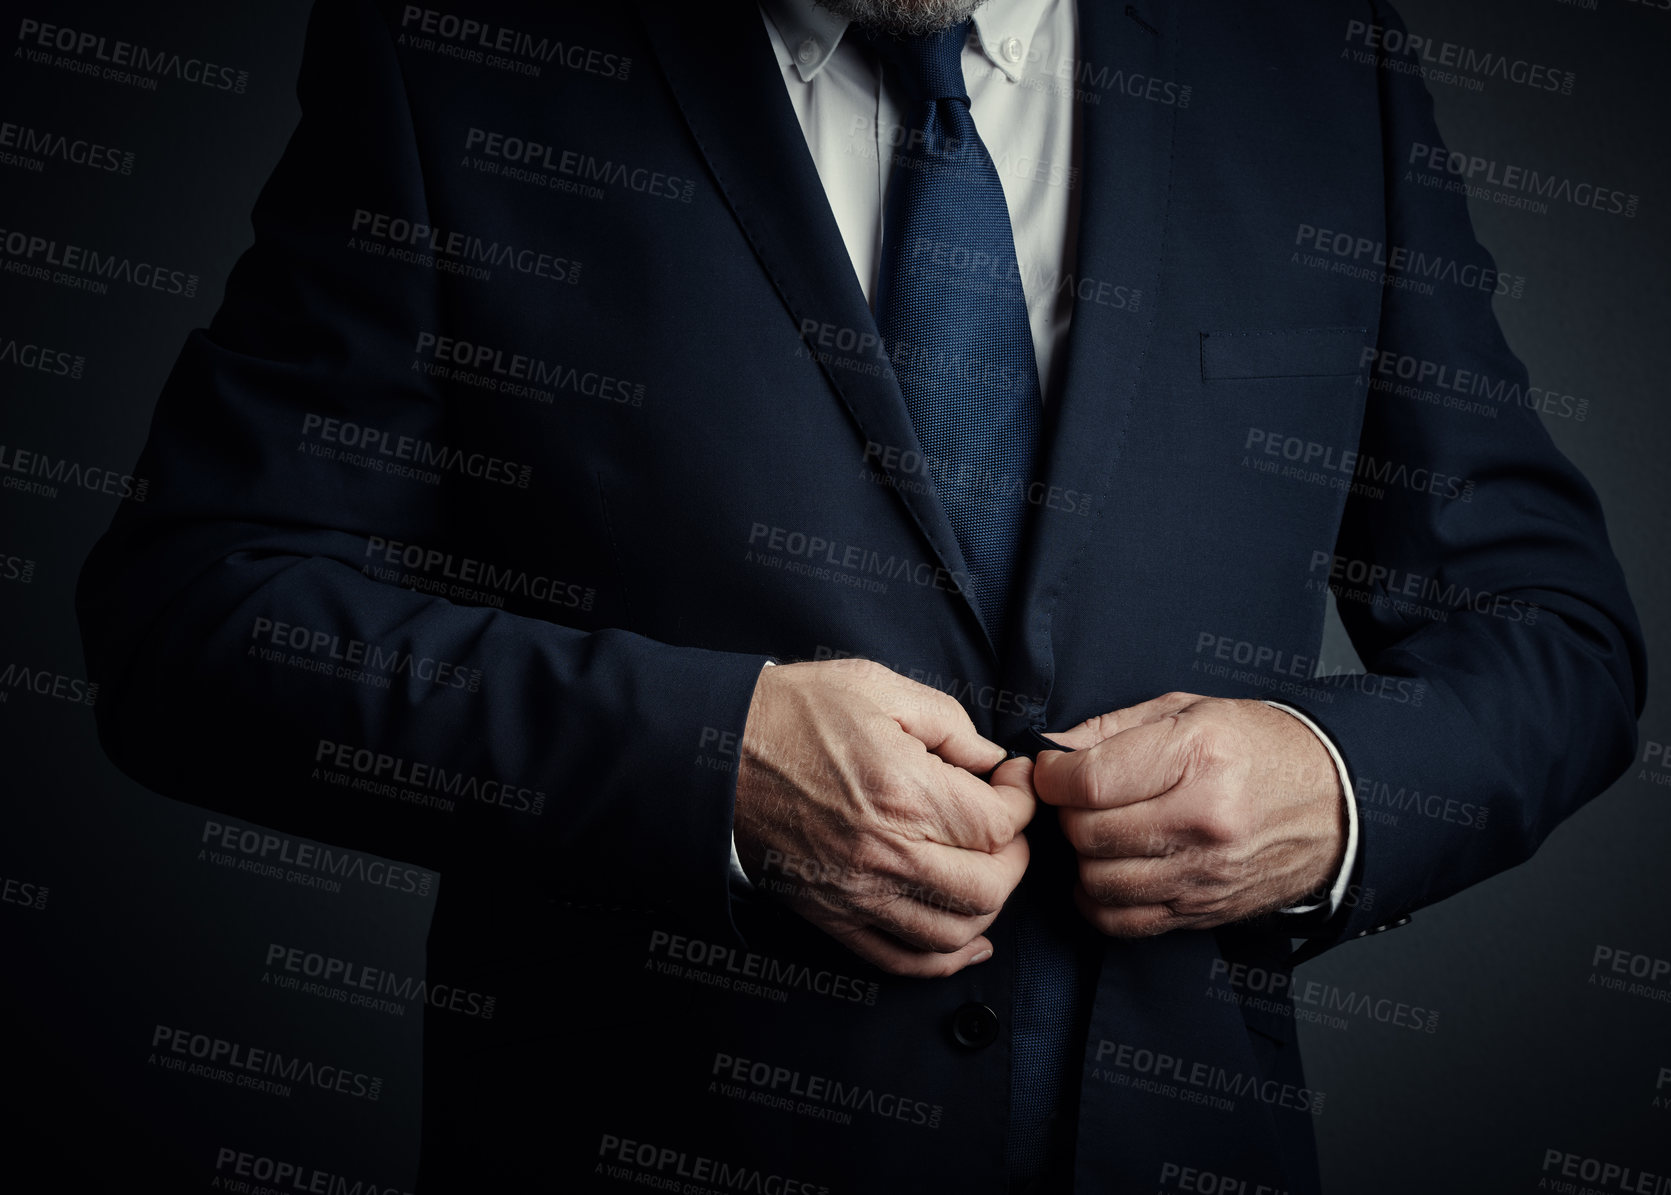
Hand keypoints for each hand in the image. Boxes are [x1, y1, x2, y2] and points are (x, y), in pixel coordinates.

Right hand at [734, 658, 1034, 976]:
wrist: (716, 753)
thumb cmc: (794, 713)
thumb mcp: (879, 688)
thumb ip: (951, 724)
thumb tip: (993, 762)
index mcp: (903, 791)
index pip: (1000, 824)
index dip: (1021, 801)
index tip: (1012, 782)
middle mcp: (885, 852)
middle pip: (990, 886)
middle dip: (1015, 855)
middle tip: (1006, 825)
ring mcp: (857, 893)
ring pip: (955, 931)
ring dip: (989, 905)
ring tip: (987, 869)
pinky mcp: (834, 916)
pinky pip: (902, 960)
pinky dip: (944, 959)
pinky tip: (968, 940)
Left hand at [1033, 692, 1345, 936]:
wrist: (1336, 802)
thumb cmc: (1260, 748)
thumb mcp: (1189, 711)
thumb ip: (1110, 728)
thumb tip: (1050, 748)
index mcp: (1197, 756)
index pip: (1090, 780)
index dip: (1052, 775)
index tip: (1052, 769)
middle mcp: (1203, 819)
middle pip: (1088, 833)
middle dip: (1067, 814)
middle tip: (1079, 798)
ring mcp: (1206, 872)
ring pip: (1099, 880)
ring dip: (1083, 857)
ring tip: (1099, 831)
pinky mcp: (1205, 910)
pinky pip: (1124, 921)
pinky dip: (1101, 900)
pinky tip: (1111, 870)